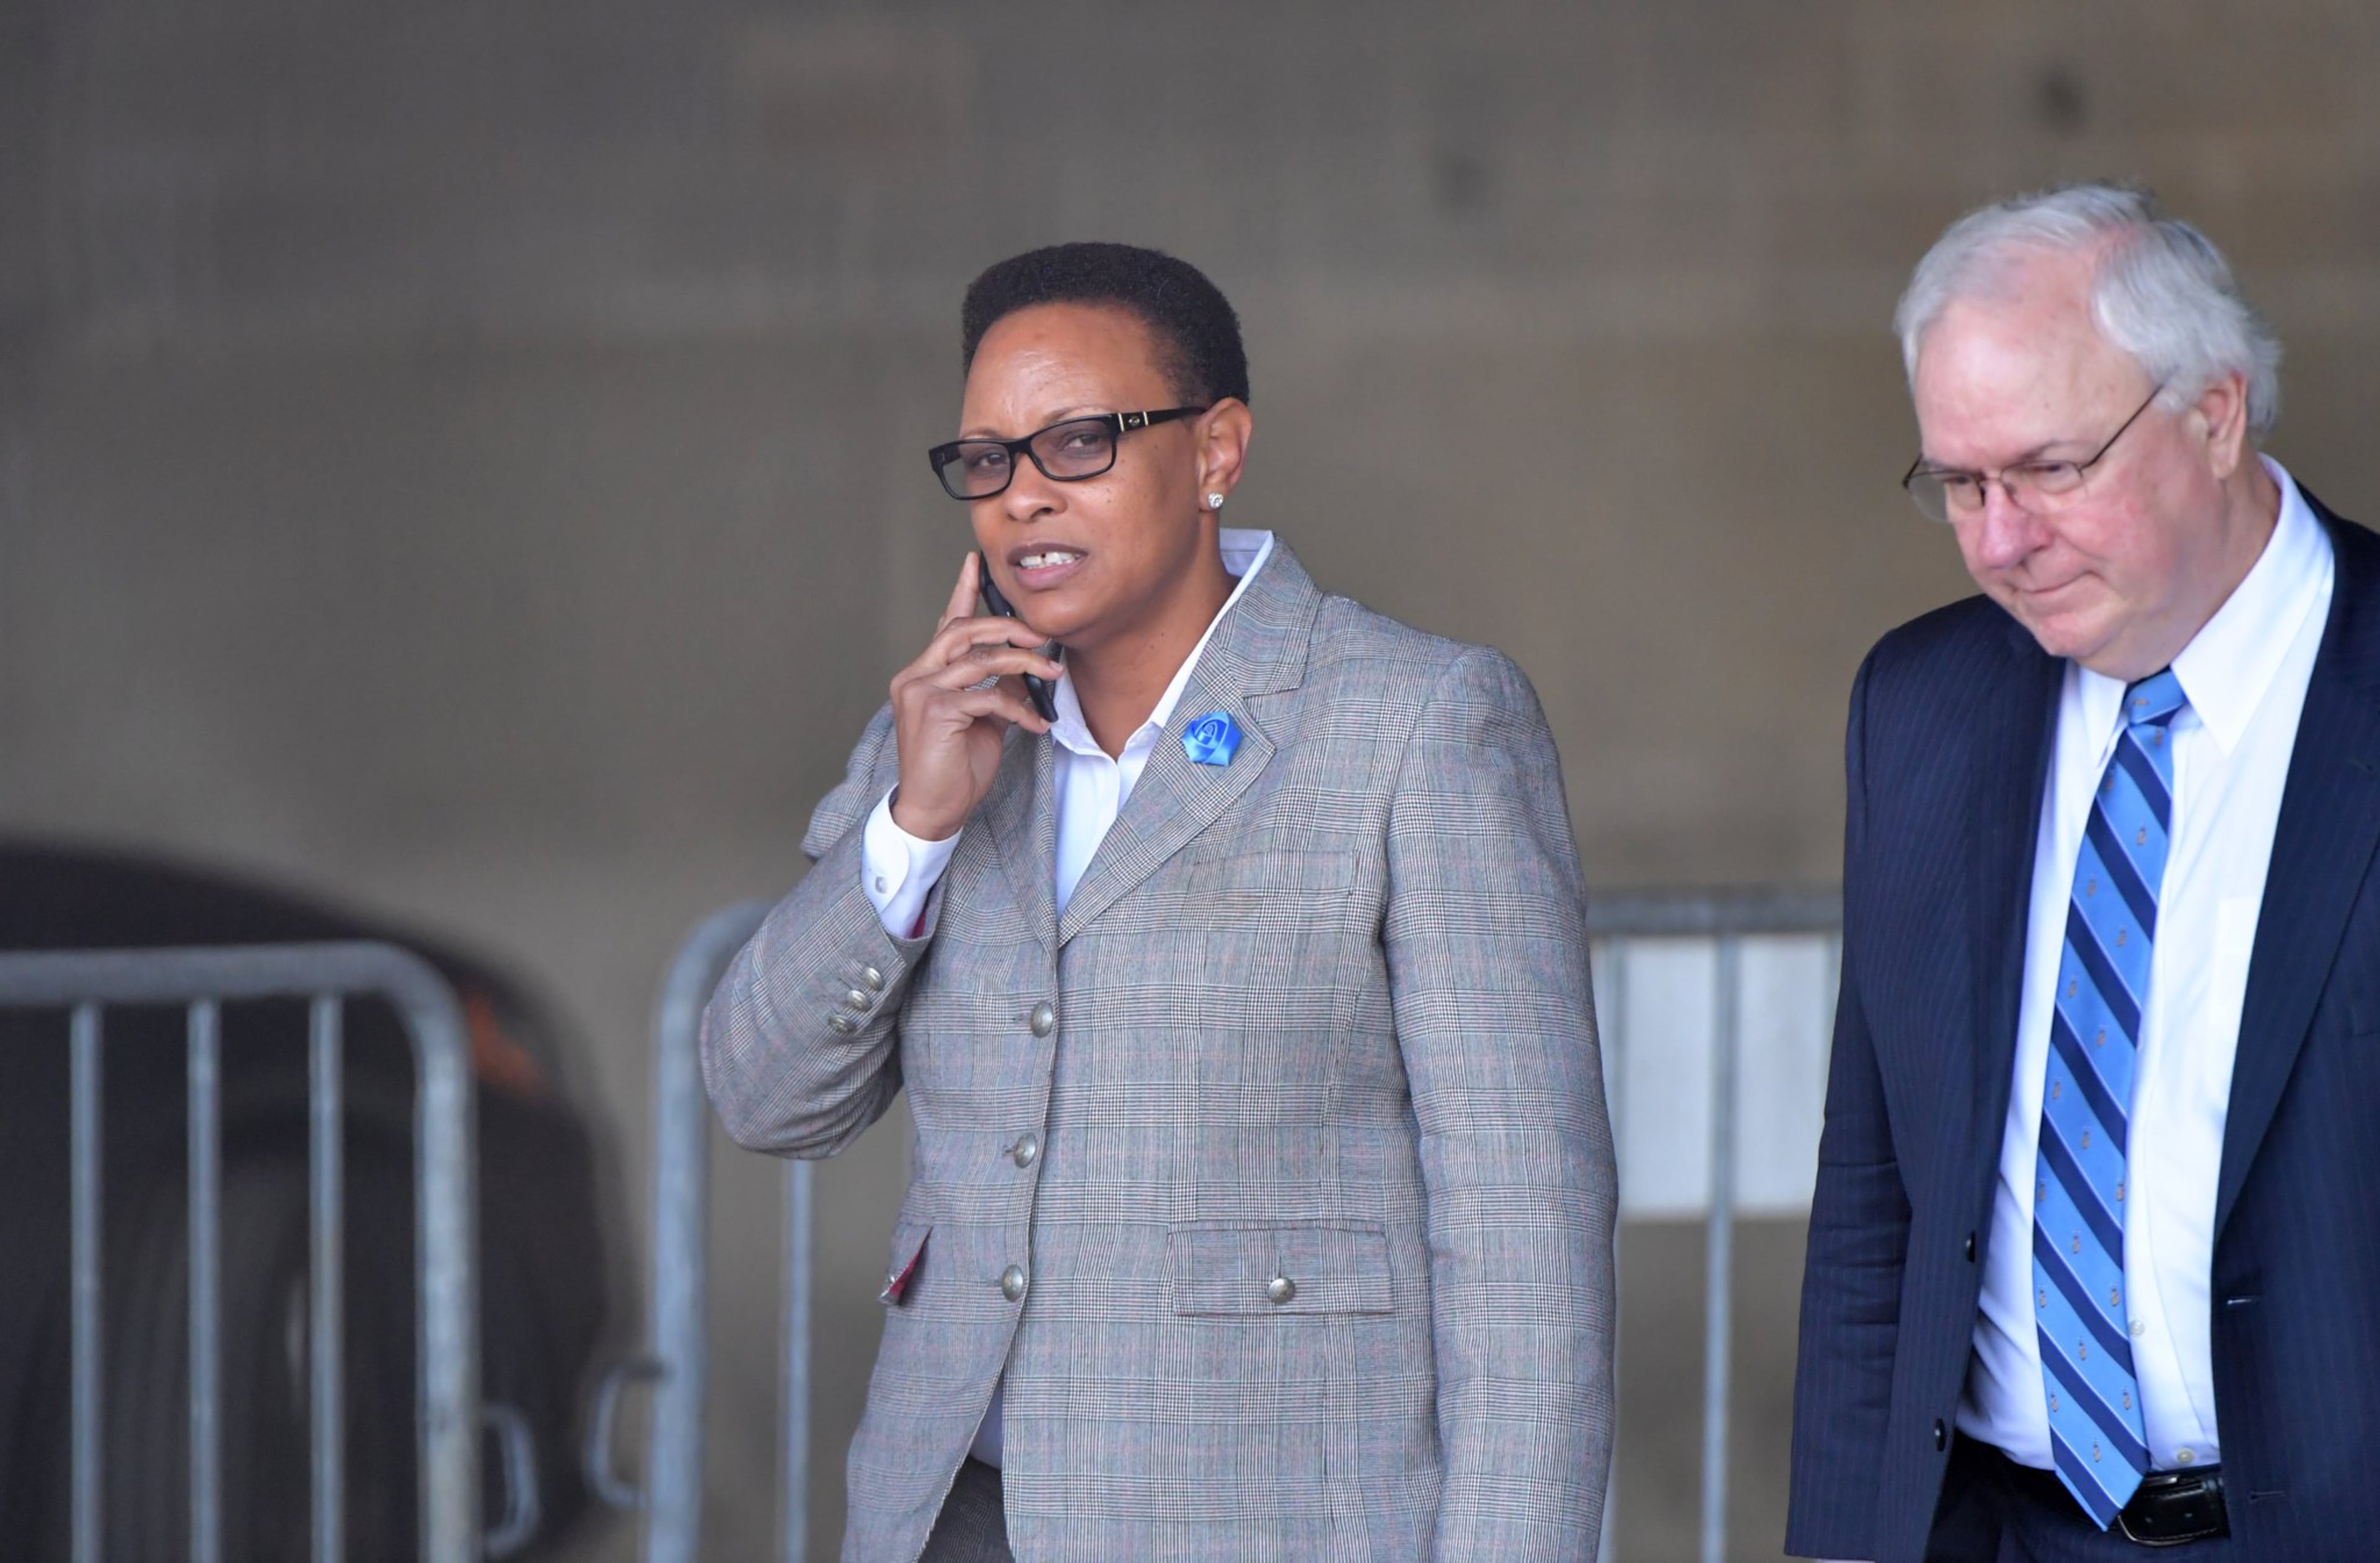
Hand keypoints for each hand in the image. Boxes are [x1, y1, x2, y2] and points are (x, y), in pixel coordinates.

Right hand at [887, 553, 1057, 840]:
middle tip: (1042, 636)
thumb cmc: (954, 768)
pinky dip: (1019, 709)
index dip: (962, 590)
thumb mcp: (982, 721)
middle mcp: (915, 675)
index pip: (945, 623)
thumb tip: (1022, 670)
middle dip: (1009, 627)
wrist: (933, 810)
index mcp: (924, 673)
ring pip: (979, 658)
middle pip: (963, 630)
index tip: (975, 560)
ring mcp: (920, 691)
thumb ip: (994, 689)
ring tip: (1052, 674)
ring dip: (1023, 664)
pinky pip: (988, 696)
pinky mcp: (934, 711)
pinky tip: (1037, 724)